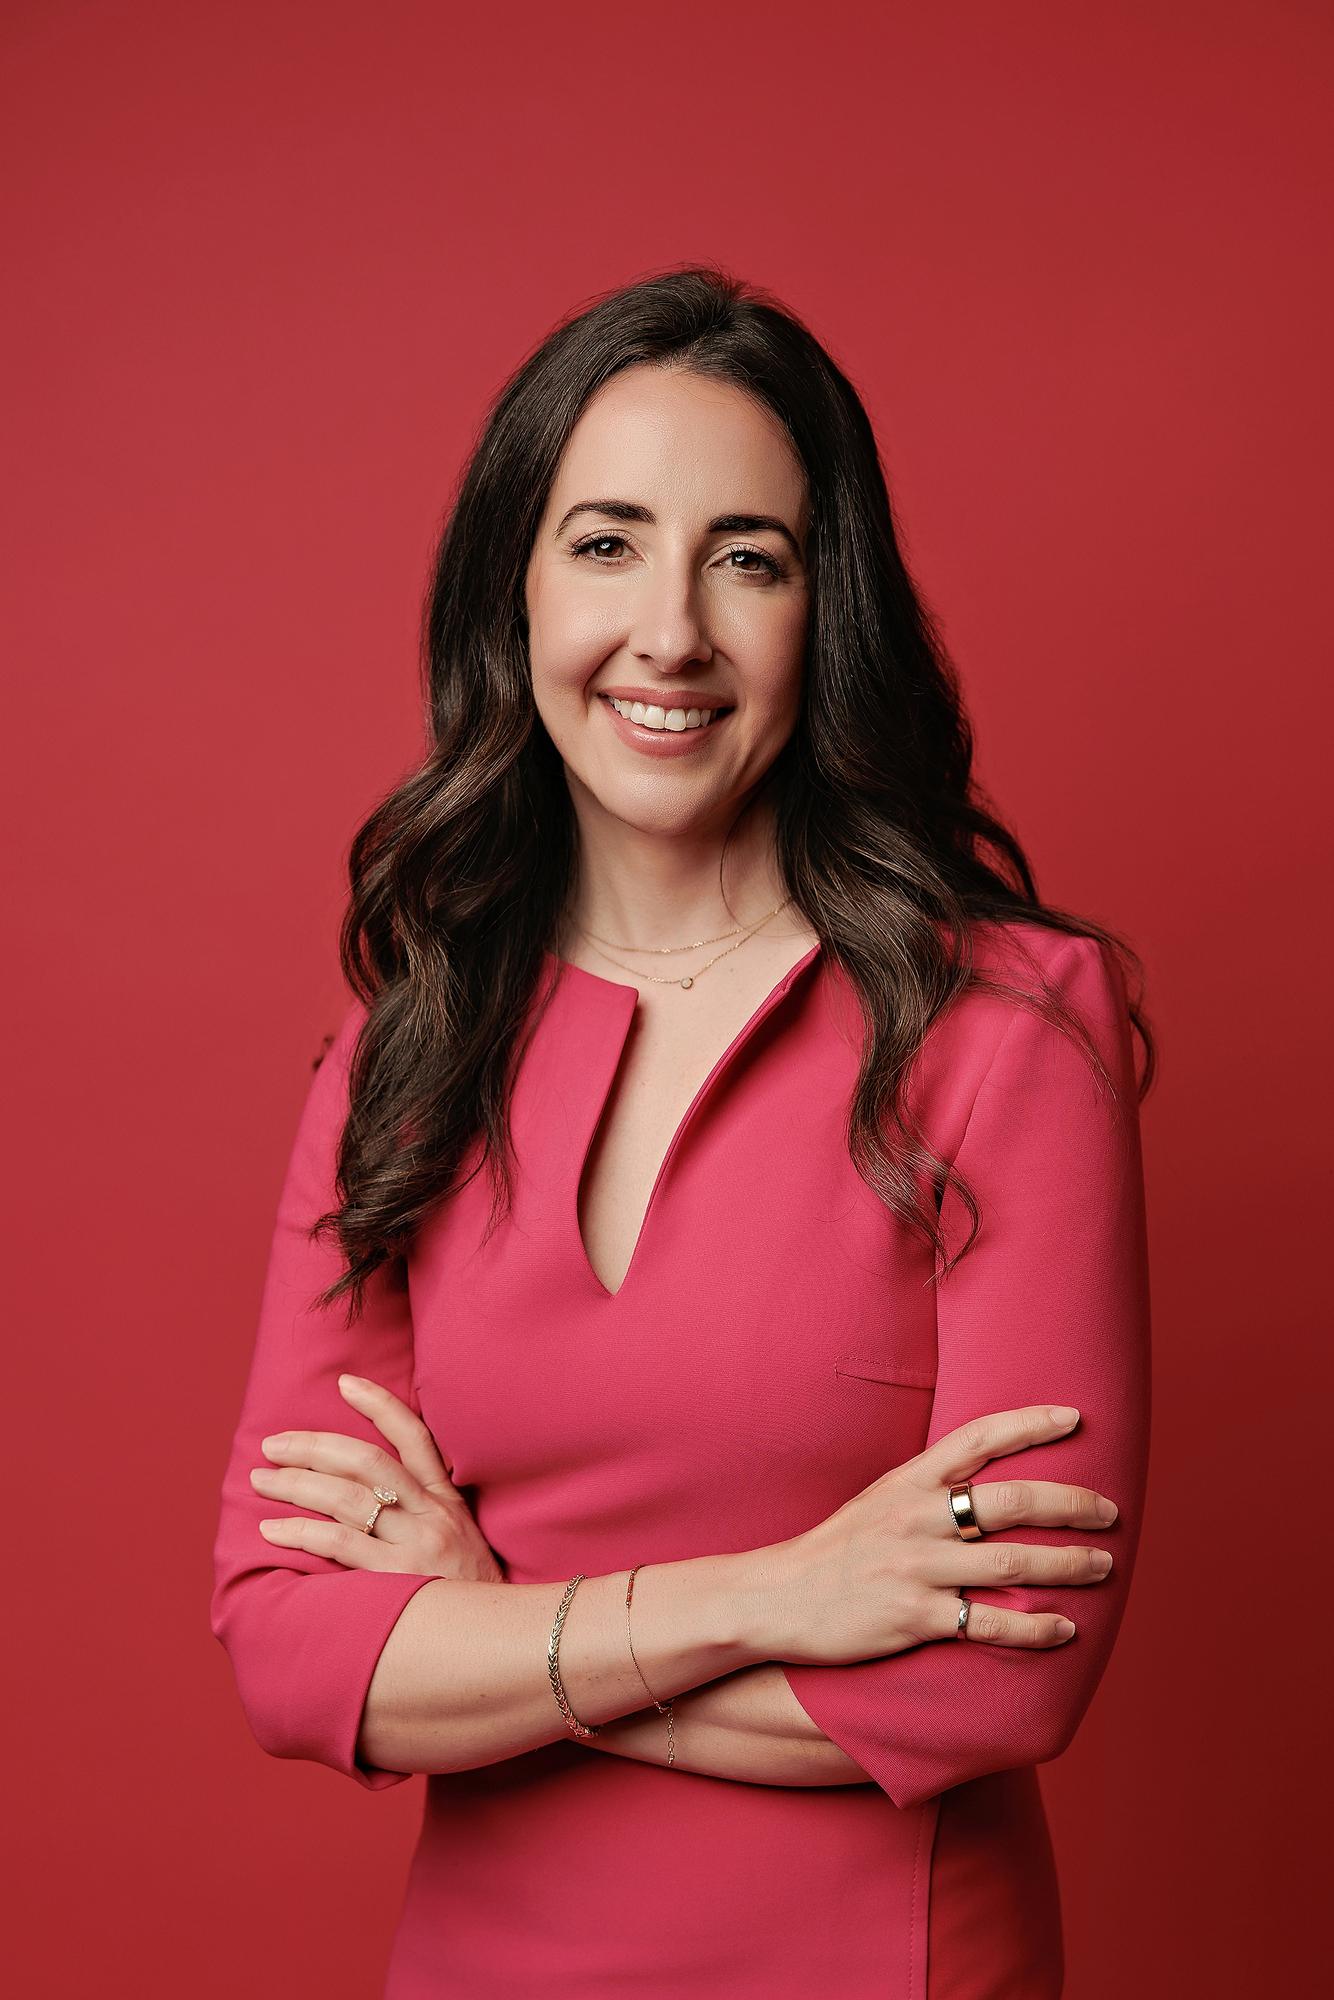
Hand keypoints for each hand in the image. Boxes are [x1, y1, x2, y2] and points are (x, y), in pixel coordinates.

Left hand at [250, 1374, 504, 1582]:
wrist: (499, 1639)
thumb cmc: (472, 1597)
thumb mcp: (464, 1543)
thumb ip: (428, 1517)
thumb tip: (376, 1498)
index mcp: (447, 1500)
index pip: (415, 1437)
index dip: (379, 1405)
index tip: (345, 1384)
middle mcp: (431, 1514)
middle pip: (366, 1461)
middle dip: (314, 1447)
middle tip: (273, 1445)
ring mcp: (415, 1544)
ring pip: (346, 1497)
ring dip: (297, 1484)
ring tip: (261, 1480)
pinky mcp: (397, 1577)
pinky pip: (341, 1544)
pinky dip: (302, 1532)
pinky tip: (273, 1529)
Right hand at [765, 1404, 1117, 1662]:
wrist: (777, 1598)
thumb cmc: (836, 1550)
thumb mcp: (878, 1500)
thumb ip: (929, 1488)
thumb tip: (988, 1478)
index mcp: (909, 1481)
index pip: (978, 1437)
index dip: (1030, 1423)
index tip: (1076, 1417)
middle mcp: (916, 1518)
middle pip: (1012, 1501)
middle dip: (1072, 1505)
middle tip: (1111, 1513)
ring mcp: (916, 1569)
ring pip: (1012, 1564)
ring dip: (1068, 1565)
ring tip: (1104, 1566)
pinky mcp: (914, 1618)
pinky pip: (988, 1624)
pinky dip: (1034, 1627)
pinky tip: (1065, 1627)